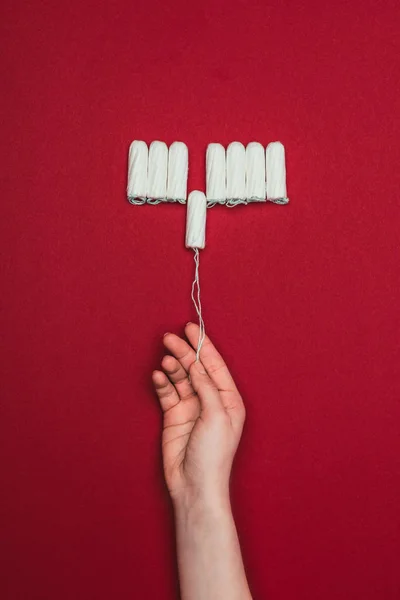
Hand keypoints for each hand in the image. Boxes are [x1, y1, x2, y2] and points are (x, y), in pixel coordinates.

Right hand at [152, 323, 245, 505]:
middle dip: (184, 352)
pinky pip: (167, 393)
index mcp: (228, 399)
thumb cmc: (213, 454)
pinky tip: (159, 376)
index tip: (190, 327)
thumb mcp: (216, 416)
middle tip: (169, 338)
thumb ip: (205, 387)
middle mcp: (210, 400)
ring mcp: (191, 407)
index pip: (215, 365)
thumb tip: (196, 364)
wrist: (194, 485)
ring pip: (180, 379)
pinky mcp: (174, 416)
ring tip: (165, 360)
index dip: (203, 345)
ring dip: (173, 367)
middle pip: (196, 368)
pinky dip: (163, 383)